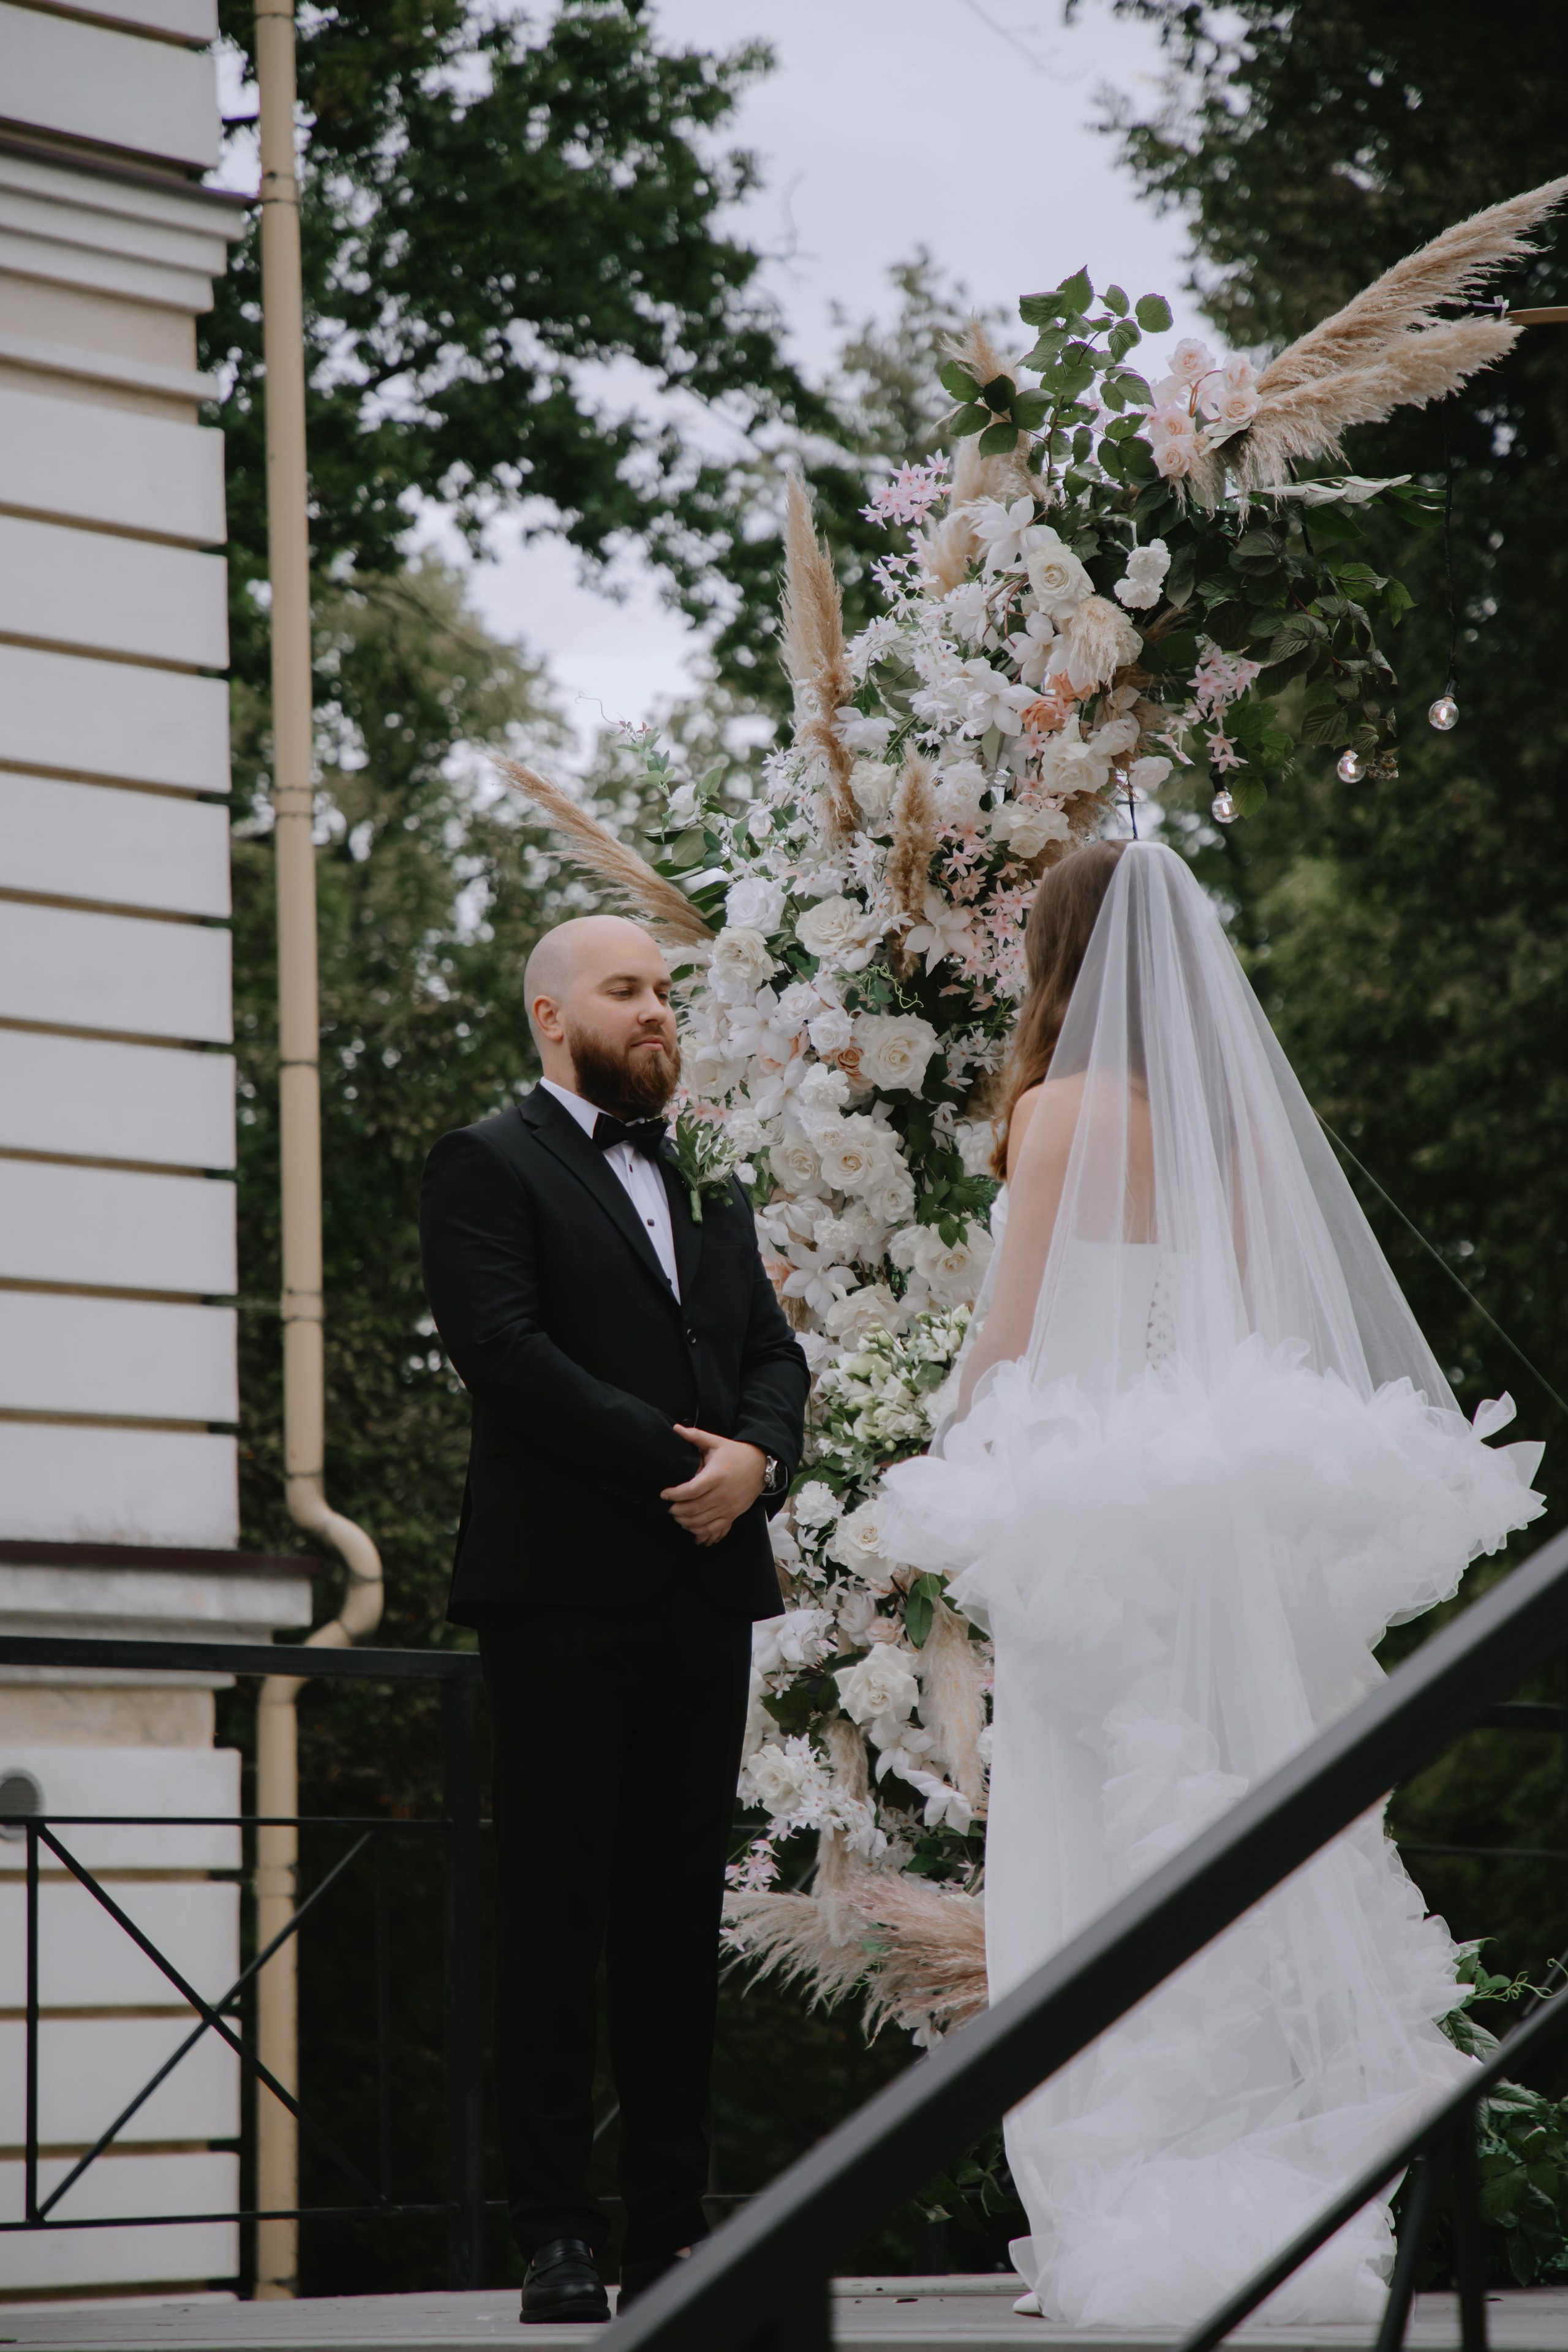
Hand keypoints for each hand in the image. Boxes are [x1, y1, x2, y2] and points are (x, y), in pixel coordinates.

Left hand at [661, 1427, 767, 1547]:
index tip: (663, 1494)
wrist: (760, 1466)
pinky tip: (690, 1526)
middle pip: (693, 1508)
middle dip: (676, 1510)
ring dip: (685, 1522)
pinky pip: (713, 1528)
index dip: (674, 1494)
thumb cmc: (735, 1454)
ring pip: (701, 1521)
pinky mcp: (732, 1514)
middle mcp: (722, 1494)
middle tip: (667, 1507)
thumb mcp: (716, 1442)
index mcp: (716, 1475)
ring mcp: (728, 1506)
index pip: (691, 1490)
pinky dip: (699, 1531)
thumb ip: (696, 1436)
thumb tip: (676, 1428)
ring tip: (676, 1516)